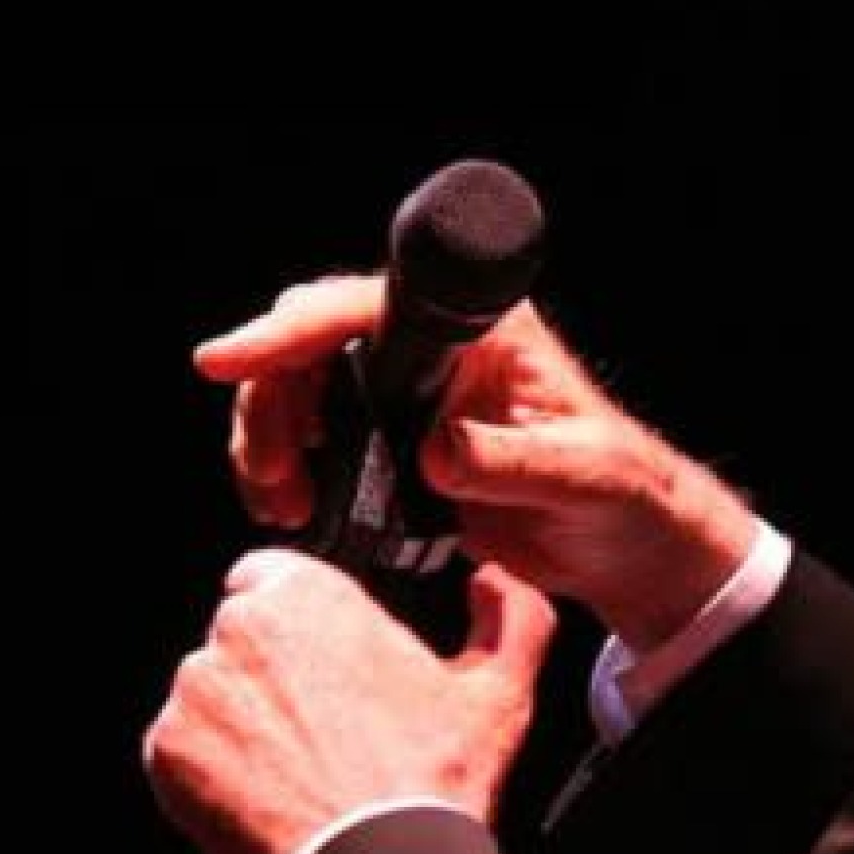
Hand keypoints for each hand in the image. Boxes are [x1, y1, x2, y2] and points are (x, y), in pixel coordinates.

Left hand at [143, 548, 553, 853]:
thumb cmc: (432, 773)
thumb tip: (494, 580)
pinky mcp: (166, 751)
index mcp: (309, 591)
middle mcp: (240, 628)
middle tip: (320, 712)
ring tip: (296, 757)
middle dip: (271, 661)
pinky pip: (182, 743)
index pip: (270, 572)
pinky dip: (212, 762)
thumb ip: (512, 611)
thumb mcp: (501, 685)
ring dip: (241, 711)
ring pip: (210, 685)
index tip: (324, 649)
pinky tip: (266, 787)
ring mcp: (197, 691)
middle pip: (239, 628)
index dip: (300, 612)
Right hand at [195, 279, 758, 650]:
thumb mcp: (579, 477)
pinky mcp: (394, 440)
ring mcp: (411, 393)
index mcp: (486, 330)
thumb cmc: (622, 494)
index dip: (292, 329)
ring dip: (268, 440)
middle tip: (273, 476)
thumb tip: (435, 451)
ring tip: (285, 503)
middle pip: (314, 341)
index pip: (368, 308)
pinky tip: (294, 508)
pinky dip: (284, 467)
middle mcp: (440, 349)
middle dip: (269, 400)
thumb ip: (510, 462)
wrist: (624, 545)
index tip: (229, 357)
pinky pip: (312, 433)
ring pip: (300, 386)